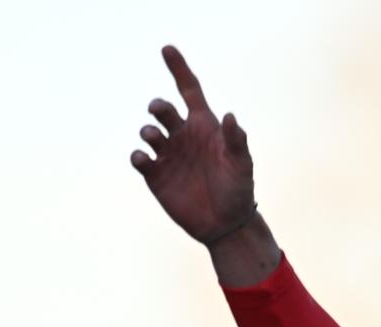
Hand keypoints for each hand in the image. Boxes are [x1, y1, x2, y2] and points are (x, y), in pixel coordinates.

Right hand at [130, 46, 256, 243]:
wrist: (226, 224)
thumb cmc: (238, 190)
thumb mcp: (242, 165)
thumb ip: (237, 141)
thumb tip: (231, 116)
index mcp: (204, 126)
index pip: (189, 90)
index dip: (179, 68)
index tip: (167, 48)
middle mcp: (183, 136)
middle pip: (164, 109)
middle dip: (159, 106)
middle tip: (161, 111)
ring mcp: (168, 155)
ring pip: (149, 131)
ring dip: (149, 130)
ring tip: (155, 137)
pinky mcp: (156, 175)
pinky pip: (140, 159)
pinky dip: (138, 156)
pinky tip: (144, 158)